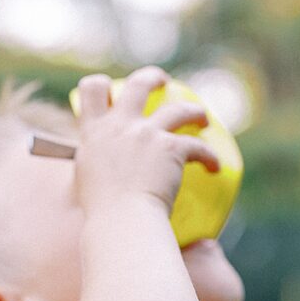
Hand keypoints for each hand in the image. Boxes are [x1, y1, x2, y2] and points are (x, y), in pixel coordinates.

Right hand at [73, 66, 219, 215]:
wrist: (121, 221)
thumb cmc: (101, 213)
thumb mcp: (85, 182)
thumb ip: (93, 167)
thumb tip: (98, 173)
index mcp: (94, 133)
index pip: (92, 90)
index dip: (103, 84)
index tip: (113, 90)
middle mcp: (120, 126)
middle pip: (139, 84)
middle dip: (153, 78)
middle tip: (163, 82)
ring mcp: (147, 134)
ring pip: (179, 109)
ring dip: (194, 111)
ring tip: (202, 118)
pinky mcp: (172, 148)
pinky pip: (199, 146)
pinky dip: (209, 157)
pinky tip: (214, 168)